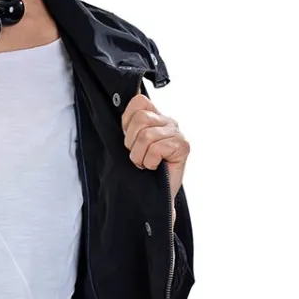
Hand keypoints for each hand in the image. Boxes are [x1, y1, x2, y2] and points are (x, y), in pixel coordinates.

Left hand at [120, 93, 189, 208]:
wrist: (156, 196)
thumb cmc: (143, 171)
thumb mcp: (131, 144)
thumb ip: (128, 126)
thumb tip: (115, 102)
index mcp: (155, 117)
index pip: (139, 101)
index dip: (127, 120)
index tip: (129, 139)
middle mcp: (168, 121)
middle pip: (141, 118)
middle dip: (132, 142)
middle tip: (138, 155)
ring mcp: (177, 133)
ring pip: (146, 135)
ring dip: (140, 155)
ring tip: (146, 163)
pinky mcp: (183, 146)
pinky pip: (156, 148)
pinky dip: (151, 162)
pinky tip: (156, 166)